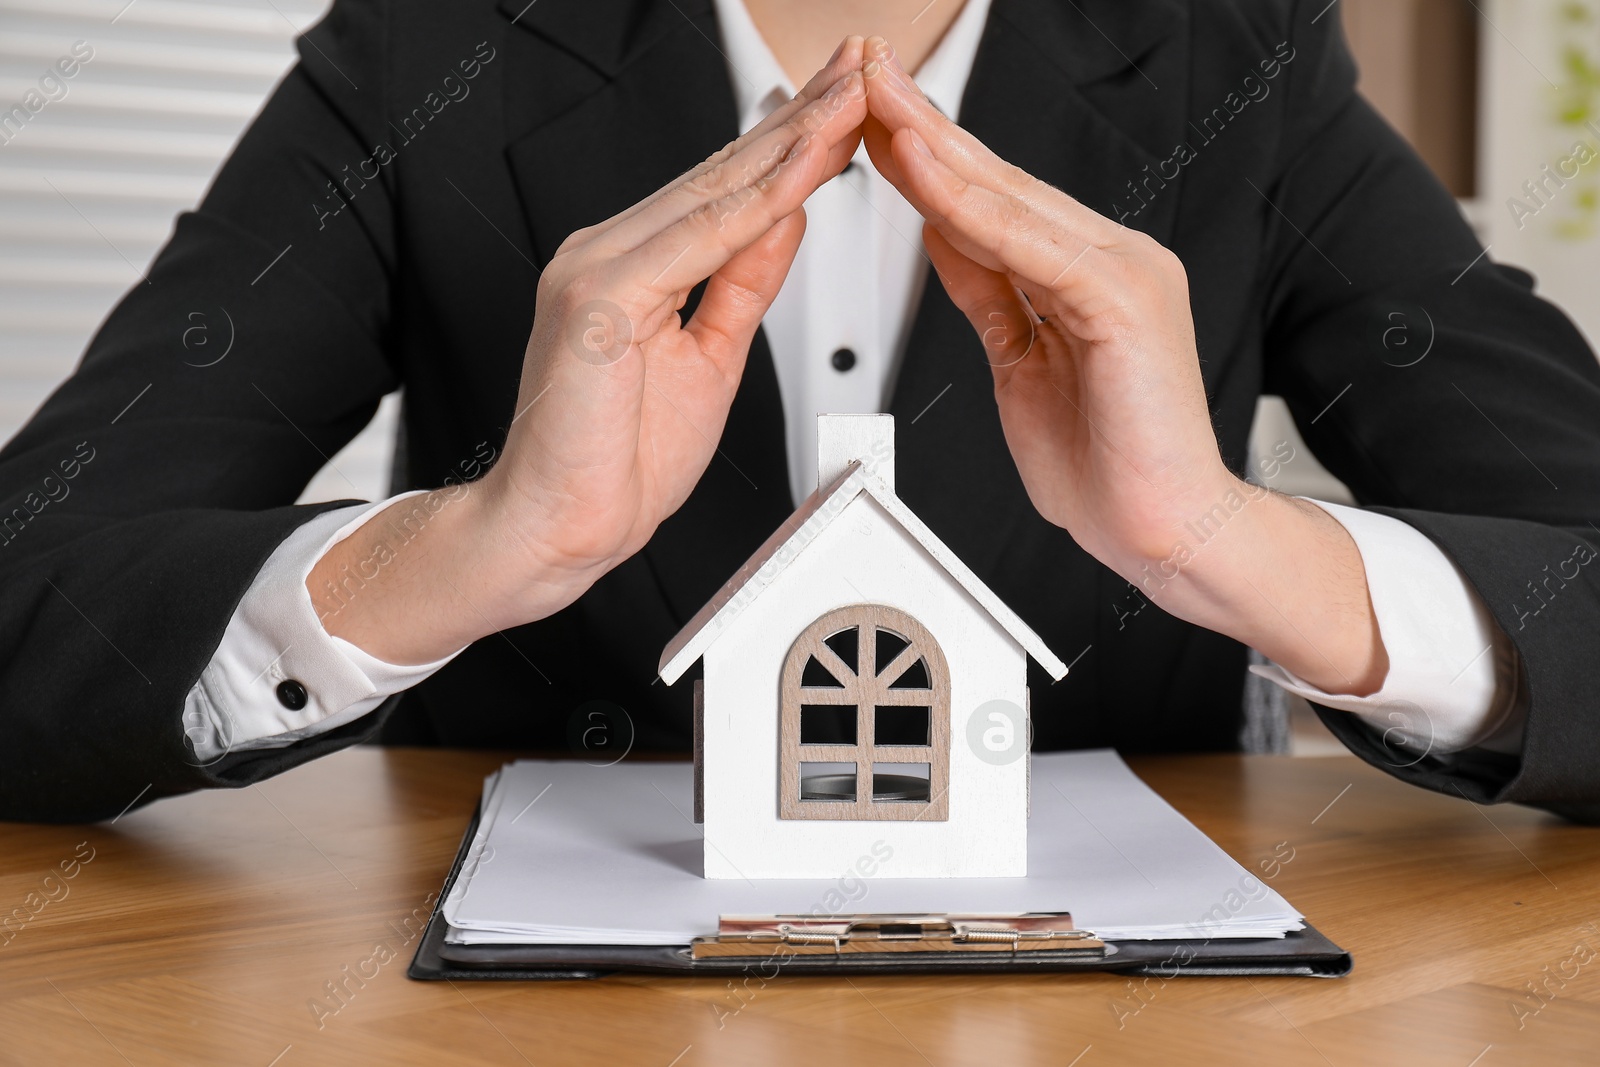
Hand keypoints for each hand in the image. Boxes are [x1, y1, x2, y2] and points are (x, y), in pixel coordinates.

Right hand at [309, 41, 869, 663]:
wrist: (554, 529)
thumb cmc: (614, 459)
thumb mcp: (710, 357)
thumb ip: (742, 282)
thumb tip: (786, 219)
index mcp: (633, 263)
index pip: (728, 189)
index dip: (794, 144)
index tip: (852, 108)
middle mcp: (610, 250)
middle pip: (725, 172)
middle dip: (803, 118)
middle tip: (865, 66)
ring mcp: (597, 267)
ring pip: (715, 194)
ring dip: (792, 141)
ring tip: (853, 97)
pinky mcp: (597, 299)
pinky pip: (696, 244)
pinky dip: (757, 205)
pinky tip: (805, 168)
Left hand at [860, 38, 1386, 694]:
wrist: (1166, 532)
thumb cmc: (1106, 464)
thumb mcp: (1022, 363)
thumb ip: (991, 291)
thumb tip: (942, 230)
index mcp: (1087, 271)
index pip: (992, 199)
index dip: (928, 154)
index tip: (869, 115)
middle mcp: (1111, 258)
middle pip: (998, 182)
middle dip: (923, 126)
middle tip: (863, 71)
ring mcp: (1124, 273)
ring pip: (1011, 201)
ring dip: (937, 149)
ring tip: (879, 101)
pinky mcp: (1125, 302)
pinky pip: (1033, 249)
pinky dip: (974, 210)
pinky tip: (927, 174)